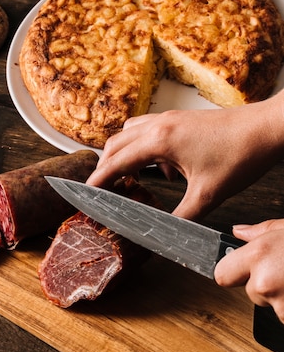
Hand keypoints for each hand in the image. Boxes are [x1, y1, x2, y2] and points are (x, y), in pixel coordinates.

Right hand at [88, 92, 283, 219]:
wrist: (266, 129)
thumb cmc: (240, 156)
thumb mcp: (207, 194)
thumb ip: (181, 216)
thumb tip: (164, 232)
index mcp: (159, 141)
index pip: (116, 162)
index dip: (99, 180)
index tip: (86, 192)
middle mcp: (159, 125)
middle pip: (116, 144)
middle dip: (106, 167)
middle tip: (103, 188)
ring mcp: (170, 118)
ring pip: (130, 132)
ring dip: (124, 153)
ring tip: (128, 176)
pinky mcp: (181, 119)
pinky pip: (149, 129)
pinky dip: (144, 145)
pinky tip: (162, 166)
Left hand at [215, 220, 283, 322]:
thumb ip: (258, 232)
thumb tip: (238, 232)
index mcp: (258, 255)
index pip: (221, 274)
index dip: (232, 272)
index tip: (242, 270)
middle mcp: (263, 281)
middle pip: (250, 291)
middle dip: (265, 285)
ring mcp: (279, 304)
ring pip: (271, 305)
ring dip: (281, 298)